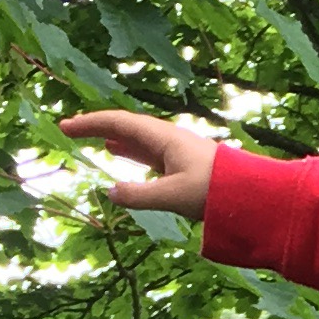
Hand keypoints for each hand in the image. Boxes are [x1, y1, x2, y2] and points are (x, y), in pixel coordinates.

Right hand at [57, 108, 218, 218]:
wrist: (252, 195)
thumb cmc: (215, 190)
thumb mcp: (173, 195)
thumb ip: (140, 196)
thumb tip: (110, 193)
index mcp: (164, 138)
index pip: (120, 123)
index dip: (91, 123)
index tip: (65, 126)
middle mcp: (168, 139)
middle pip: (126, 126)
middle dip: (98, 126)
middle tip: (70, 129)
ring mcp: (176, 150)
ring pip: (137, 139)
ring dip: (113, 137)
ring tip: (93, 139)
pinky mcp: (182, 164)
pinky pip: (147, 152)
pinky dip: (129, 151)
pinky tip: (119, 154)